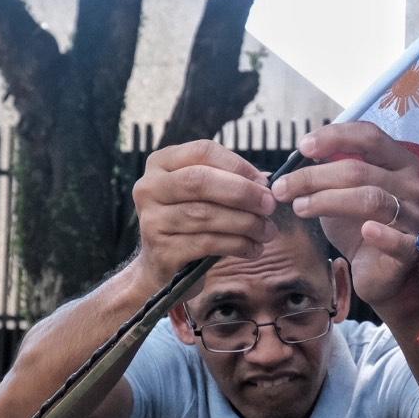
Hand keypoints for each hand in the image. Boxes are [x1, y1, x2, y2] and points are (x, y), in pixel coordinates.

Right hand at [132, 140, 276, 288]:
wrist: (162, 265)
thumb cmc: (190, 223)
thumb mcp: (203, 195)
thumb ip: (230, 181)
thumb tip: (266, 180)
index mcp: (161, 163)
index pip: (202, 151)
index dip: (237, 165)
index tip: (264, 182)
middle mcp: (149, 188)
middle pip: (200, 181)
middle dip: (242, 193)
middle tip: (269, 205)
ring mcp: (151, 220)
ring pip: (205, 215)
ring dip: (245, 223)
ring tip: (267, 231)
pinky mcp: (162, 251)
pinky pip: (207, 243)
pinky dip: (237, 245)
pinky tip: (253, 248)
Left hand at [271, 122, 418, 331]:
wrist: (380, 272)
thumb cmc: (360, 226)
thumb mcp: (340, 194)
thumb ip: (327, 173)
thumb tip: (294, 158)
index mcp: (400, 162)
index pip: (369, 136)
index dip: (335, 137)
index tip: (302, 147)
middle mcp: (412, 185)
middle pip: (360, 170)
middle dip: (314, 177)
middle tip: (282, 188)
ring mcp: (415, 217)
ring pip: (370, 200)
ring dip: (327, 201)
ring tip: (299, 207)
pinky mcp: (413, 249)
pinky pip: (399, 240)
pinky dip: (382, 234)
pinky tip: (366, 231)